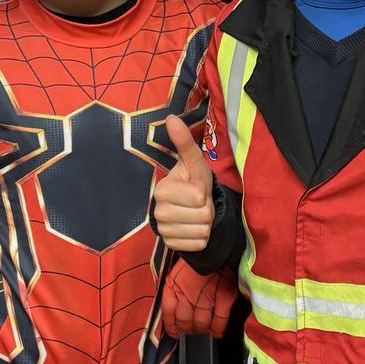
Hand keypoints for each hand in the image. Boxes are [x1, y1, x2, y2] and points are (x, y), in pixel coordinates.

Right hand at [154, 115, 214, 252]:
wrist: (191, 209)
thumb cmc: (193, 182)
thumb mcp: (194, 163)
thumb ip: (184, 143)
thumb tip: (171, 118)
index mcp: (163, 190)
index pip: (199, 197)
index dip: (205, 194)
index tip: (197, 190)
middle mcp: (159, 212)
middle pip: (202, 216)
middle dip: (206, 210)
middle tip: (198, 204)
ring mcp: (163, 231)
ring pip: (202, 232)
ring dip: (205, 224)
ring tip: (196, 215)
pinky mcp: (170, 245)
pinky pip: (198, 245)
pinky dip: (201, 238)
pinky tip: (193, 228)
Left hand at [161, 258, 238, 338]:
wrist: (221, 241)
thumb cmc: (200, 254)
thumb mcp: (181, 267)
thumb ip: (176, 284)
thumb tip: (173, 303)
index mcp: (174, 284)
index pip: (168, 312)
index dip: (171, 326)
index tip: (174, 333)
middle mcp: (188, 293)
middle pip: (184, 321)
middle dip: (187, 329)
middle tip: (191, 331)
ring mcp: (207, 296)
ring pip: (201, 323)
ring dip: (202, 330)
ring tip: (204, 331)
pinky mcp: (224, 297)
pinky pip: (220, 320)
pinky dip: (218, 329)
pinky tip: (218, 332)